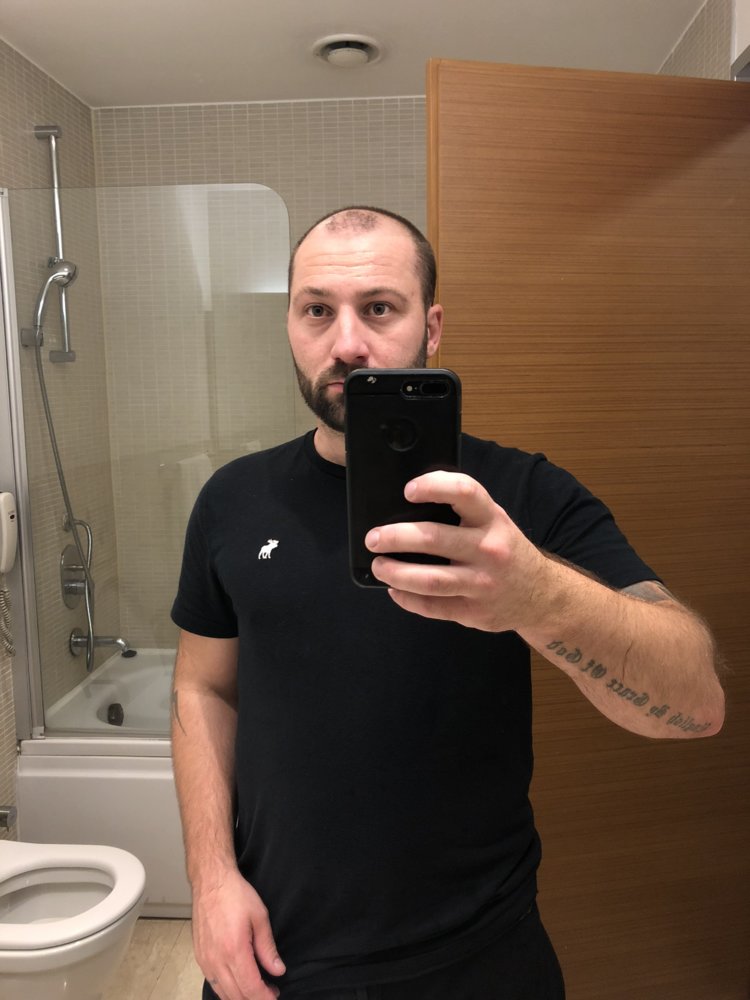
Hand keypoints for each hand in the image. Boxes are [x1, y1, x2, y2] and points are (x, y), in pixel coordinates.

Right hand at [192, 868, 285, 999]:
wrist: (211, 881)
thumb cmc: (235, 894)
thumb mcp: (259, 917)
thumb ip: (267, 948)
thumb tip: (277, 970)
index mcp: (234, 950)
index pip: (250, 988)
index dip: (265, 997)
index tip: (275, 996)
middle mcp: (216, 960)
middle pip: (236, 995)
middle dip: (255, 999)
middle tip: (270, 992)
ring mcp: (205, 960)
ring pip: (223, 993)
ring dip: (241, 997)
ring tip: (257, 989)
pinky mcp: (200, 957)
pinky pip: (213, 983)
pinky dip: (227, 990)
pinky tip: (238, 983)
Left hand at [366, 471, 549, 631]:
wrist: (541, 596)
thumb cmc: (507, 552)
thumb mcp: (495, 522)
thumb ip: (463, 513)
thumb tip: (410, 506)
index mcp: (492, 520)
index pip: (464, 492)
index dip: (434, 486)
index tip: (408, 490)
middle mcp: (489, 549)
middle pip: (434, 538)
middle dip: (396, 537)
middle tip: (374, 538)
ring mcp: (481, 583)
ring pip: (429, 579)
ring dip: (395, 572)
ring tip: (378, 566)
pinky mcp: (473, 611)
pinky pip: (432, 606)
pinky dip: (407, 598)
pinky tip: (395, 589)